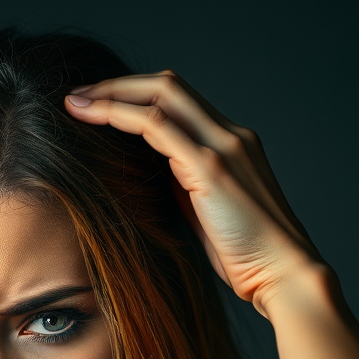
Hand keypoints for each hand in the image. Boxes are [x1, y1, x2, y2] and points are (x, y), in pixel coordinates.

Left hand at [64, 71, 324, 317]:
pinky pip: (157, 126)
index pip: (179, 102)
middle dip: (119, 85)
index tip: (99, 107)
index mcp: (231, 144)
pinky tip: (93, 117)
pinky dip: (121, 116)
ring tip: (75, 102)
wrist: (282, 273)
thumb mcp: (208, 214)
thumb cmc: (246, 257)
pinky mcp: (211, 167)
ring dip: (112, 94)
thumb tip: (152, 181)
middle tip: (78, 95)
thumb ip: (185, 189)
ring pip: (161, 96)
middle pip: (168, 86)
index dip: (136, 97)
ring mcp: (223, 146)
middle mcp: (230, 134)